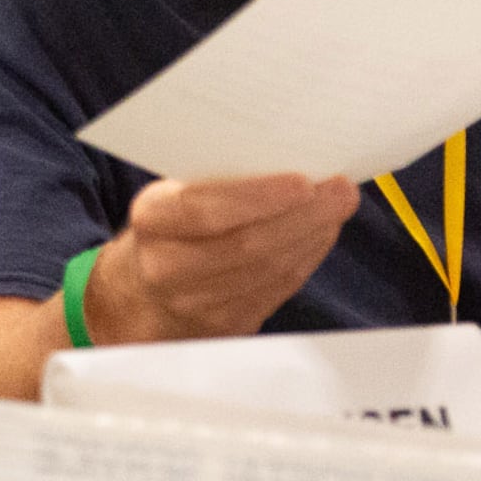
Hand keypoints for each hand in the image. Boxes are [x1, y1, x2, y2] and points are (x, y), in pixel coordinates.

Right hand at [81, 174, 360, 344]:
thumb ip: (214, 180)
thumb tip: (287, 154)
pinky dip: (306, 259)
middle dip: (303, 216)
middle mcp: (167, 268)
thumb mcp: (172, 195)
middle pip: (246, 246)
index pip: (204, 211)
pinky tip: (321, 234)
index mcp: (152, 220)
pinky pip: (277, 291)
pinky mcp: (226, 326)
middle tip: (342, 190)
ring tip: (338, 207)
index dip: (257, 198)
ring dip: (312, 237)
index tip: (303, 181)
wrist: (138, 294)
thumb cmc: (169, 227)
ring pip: (268, 271)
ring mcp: (196, 304)